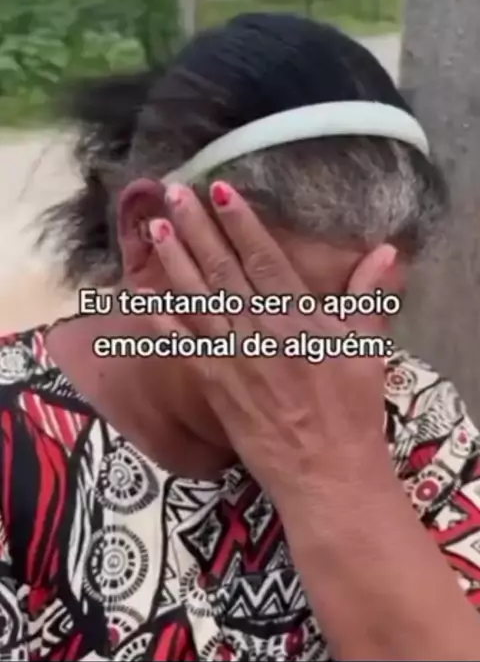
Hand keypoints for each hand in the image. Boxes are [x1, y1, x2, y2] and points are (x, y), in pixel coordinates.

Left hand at [145, 181, 395, 505]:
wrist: (325, 472)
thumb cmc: (351, 411)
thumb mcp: (367, 350)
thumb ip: (368, 298)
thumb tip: (385, 252)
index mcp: (299, 317)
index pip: (265, 259)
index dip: (241, 222)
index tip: (220, 189)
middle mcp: (260, 330)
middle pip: (222, 269)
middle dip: (197, 228)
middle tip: (174, 193)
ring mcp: (232, 357)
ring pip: (197, 299)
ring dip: (174, 261)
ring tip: (156, 228)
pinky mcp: (214, 384)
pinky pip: (183, 345)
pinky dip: (162, 319)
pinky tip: (144, 295)